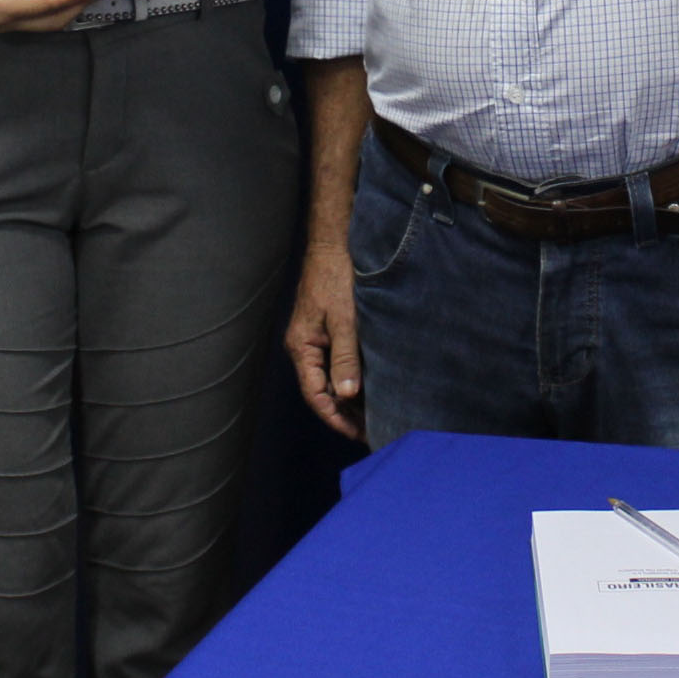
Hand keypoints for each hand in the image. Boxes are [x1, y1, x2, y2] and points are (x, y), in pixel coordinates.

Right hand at [285, 242, 364, 439]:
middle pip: (324, 390)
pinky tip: (372, 385)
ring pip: (332, 377)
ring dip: (352, 396)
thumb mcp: (344, 319)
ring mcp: (316, 338)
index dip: (336, 417)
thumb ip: (345, 357)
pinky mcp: (329, 330)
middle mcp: (305, 346)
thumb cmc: (336, 277)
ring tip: (376, 413)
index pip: (316, 395)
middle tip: (374, 429)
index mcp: (302, 347)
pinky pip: (339, 361)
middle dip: (346, 412)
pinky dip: (354, 376)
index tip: (359, 434)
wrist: (335, 243)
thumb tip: (348, 394)